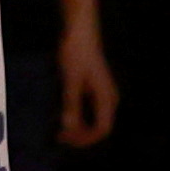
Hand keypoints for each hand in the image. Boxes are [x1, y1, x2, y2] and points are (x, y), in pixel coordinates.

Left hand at [58, 27, 121, 150]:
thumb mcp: (71, 80)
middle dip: (81, 135)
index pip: (101, 129)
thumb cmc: (76, 53)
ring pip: (95, 119)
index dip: (85, 138)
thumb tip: (70, 127)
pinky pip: (91, 110)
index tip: (66, 139)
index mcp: (107, 98)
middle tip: (60, 137)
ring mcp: (103, 94)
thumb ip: (71, 104)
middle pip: (100, 127)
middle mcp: (109, 99)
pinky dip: (79, 117)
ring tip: (61, 130)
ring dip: (80, 128)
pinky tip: (64, 116)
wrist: (80, 31)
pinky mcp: (95, 88)